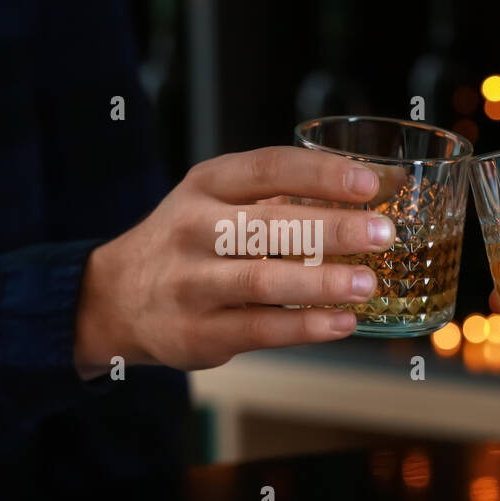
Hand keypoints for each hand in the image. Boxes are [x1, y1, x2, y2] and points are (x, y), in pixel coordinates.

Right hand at [74, 147, 396, 375]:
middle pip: (269, 224)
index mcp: (205, 186)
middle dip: (333, 228)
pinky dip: (305, 327)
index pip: (267, 168)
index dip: (321, 174)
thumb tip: (371, 196)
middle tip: (383, 233)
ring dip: (322, 283)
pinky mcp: (196, 333)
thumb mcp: (214, 201)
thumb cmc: (188, 242)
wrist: (115, 297)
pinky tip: (342, 322)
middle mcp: (193, 229)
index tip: (369, 184)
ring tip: (368, 283)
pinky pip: (258, 330)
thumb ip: (275, 197)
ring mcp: (191, 283)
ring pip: (262, 280)